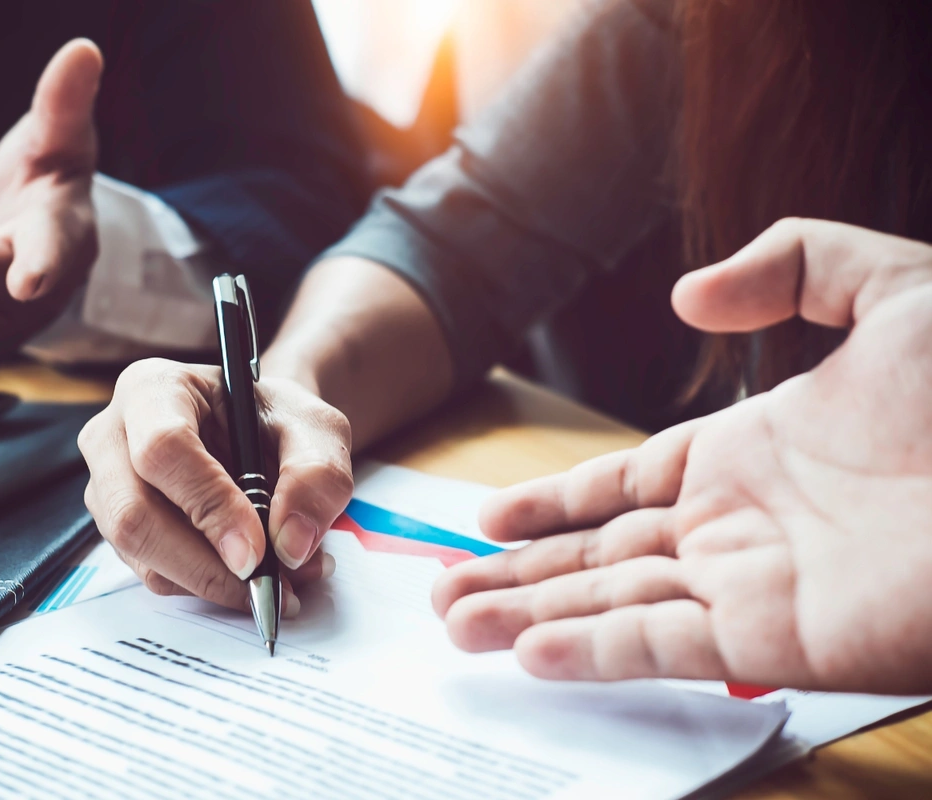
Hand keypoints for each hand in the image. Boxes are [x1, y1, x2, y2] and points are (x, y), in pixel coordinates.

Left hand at [0, 39, 102, 372]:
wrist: (37, 252)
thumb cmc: (46, 188)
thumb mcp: (58, 142)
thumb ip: (63, 102)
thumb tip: (83, 49)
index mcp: (64, 238)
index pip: (56, 254)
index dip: (43, 267)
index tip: (27, 283)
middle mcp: (38, 297)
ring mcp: (5, 333)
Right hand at [77, 360, 353, 612]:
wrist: (261, 434)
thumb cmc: (278, 421)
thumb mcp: (317, 430)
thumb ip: (316, 475)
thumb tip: (290, 544)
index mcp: (154, 389)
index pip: (164, 449)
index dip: (209, 505)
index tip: (255, 551)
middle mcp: (113, 436)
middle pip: (134, 514)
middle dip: (204, 563)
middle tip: (266, 584)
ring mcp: (107, 486)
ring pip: (141, 553)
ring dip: (211, 580)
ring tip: (276, 578)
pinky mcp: (119, 530)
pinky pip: (153, 573)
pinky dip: (206, 586)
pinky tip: (249, 574)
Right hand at [432, 219, 931, 692]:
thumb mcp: (893, 285)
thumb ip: (788, 264)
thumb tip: (686, 301)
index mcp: (749, 452)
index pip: (625, 487)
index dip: (554, 503)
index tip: (488, 518)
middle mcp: (736, 525)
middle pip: (601, 555)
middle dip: (518, 574)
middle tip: (441, 591)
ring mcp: (751, 584)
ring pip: (613, 603)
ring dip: (531, 616)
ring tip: (454, 625)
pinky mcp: (777, 637)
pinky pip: (666, 644)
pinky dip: (594, 652)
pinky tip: (530, 653)